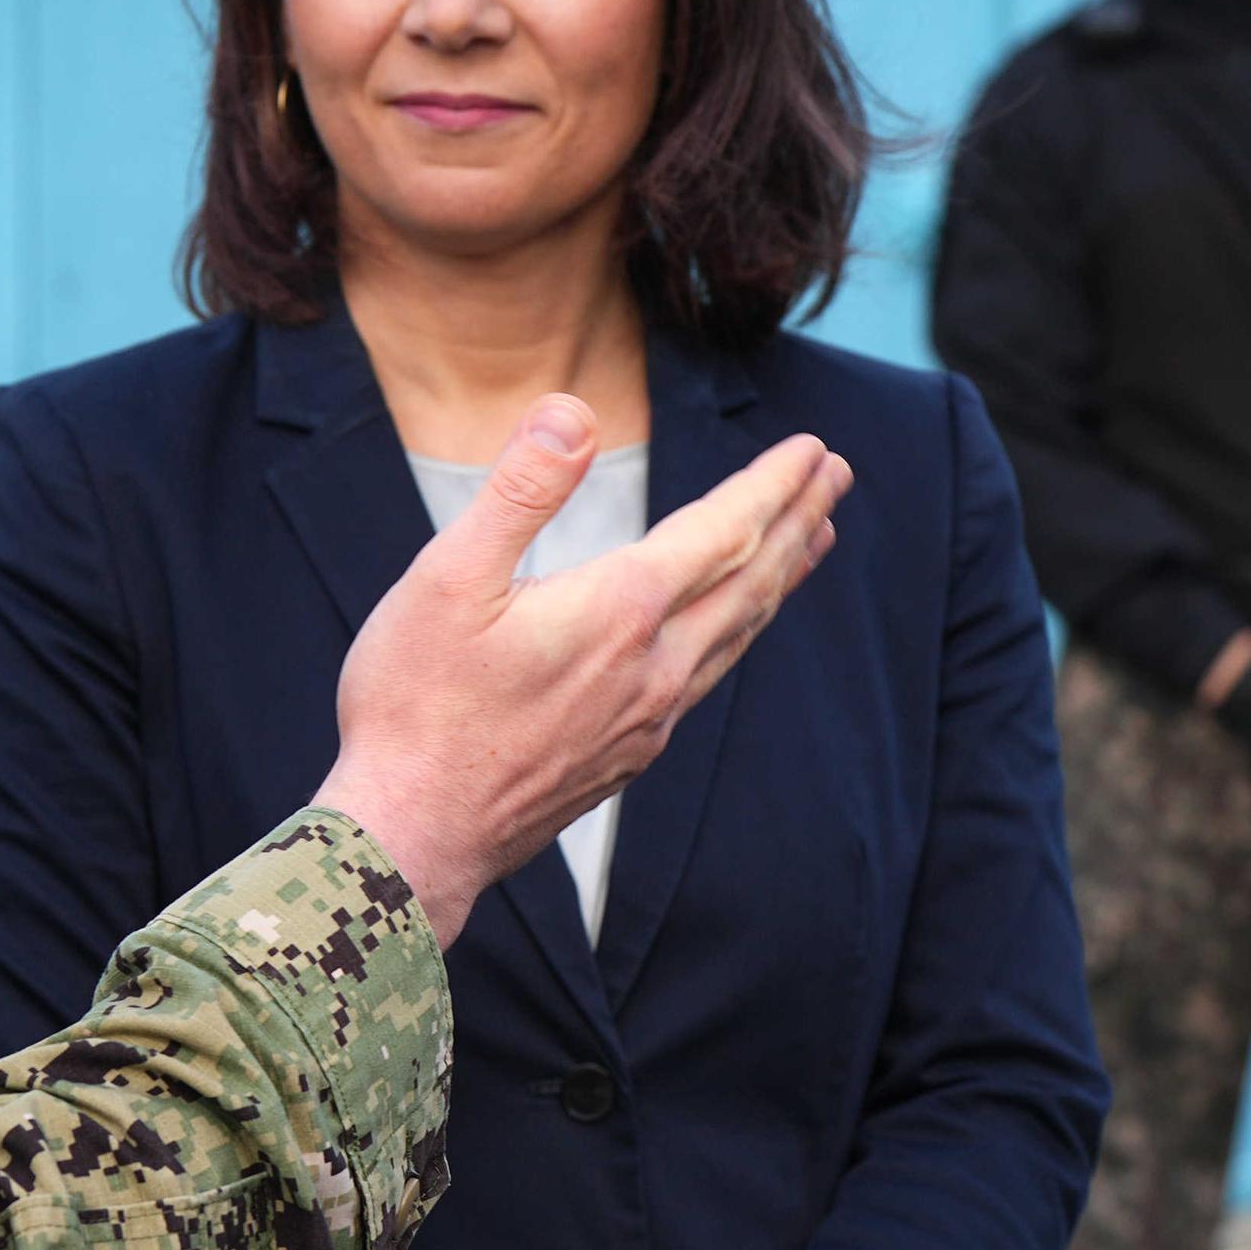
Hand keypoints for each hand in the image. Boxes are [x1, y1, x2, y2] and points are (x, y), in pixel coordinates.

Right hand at [319, 394, 849, 944]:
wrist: (413, 835)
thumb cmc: (415, 703)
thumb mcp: (447, 577)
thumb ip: (520, 489)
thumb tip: (574, 413)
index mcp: (619, 611)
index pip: (723, 531)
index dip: (772, 484)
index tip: (814, 449)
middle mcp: (653, 667)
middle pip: (750, 580)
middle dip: (798, 519)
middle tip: (838, 475)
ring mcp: (648, 718)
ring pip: (738, 633)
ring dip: (781, 577)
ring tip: (815, 538)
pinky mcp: (629, 755)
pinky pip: (709, 676)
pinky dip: (741, 631)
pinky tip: (733, 628)